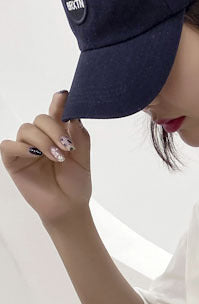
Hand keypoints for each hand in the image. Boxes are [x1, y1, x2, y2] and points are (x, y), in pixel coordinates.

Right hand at [0, 90, 91, 227]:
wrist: (69, 207)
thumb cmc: (76, 185)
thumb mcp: (83, 159)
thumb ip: (80, 137)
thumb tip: (74, 114)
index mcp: (57, 135)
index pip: (55, 113)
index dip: (59, 103)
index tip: (65, 96)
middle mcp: (40, 138)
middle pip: (40, 119)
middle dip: (55, 130)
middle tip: (68, 147)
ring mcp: (26, 148)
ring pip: (27, 129)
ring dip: (44, 141)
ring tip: (57, 157)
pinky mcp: (13, 160)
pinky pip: (9, 145)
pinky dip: (22, 148)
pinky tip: (36, 155)